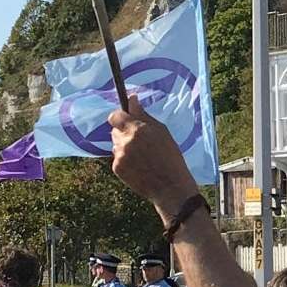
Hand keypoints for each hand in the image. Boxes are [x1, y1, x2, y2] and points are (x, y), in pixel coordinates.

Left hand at [109, 92, 201, 216]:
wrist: (170, 186)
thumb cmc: (170, 157)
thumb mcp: (162, 131)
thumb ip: (143, 115)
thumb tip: (132, 99)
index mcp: (137, 129)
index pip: (115, 116)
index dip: (120, 116)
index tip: (127, 119)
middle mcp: (125, 141)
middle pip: (115, 130)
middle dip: (124, 132)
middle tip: (141, 142)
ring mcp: (119, 156)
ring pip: (116, 144)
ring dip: (124, 146)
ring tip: (142, 156)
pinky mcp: (116, 168)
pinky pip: (117, 158)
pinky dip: (125, 160)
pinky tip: (139, 166)